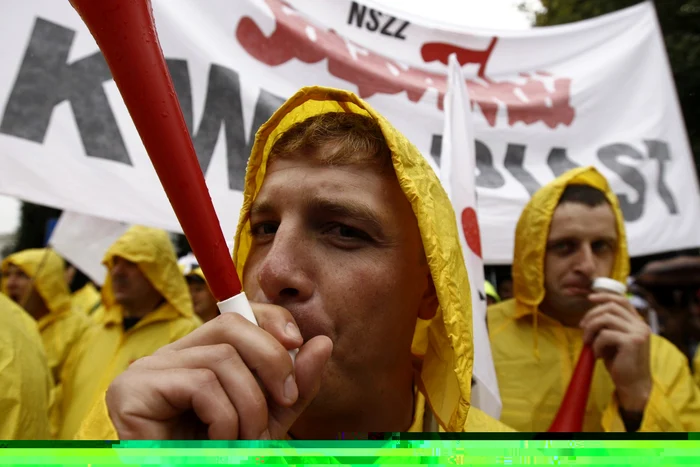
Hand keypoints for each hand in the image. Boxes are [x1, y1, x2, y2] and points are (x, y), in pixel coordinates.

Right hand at [105, 303, 332, 439]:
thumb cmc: (220, 457)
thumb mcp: (268, 421)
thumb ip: (295, 386)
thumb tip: (322, 343)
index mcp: (198, 358)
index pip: (236, 315)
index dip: (271, 319)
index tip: (297, 343)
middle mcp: (170, 356)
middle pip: (229, 325)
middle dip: (270, 359)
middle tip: (287, 399)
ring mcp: (146, 370)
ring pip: (221, 359)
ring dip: (250, 406)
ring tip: (247, 443)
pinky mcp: (132, 390)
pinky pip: (201, 384)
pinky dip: (225, 420)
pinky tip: (218, 446)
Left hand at [580, 293, 651, 412]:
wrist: (632, 384)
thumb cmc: (620, 363)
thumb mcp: (614, 340)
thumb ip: (608, 326)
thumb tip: (590, 315)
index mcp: (638, 322)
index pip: (622, 300)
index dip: (605, 296)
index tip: (589, 298)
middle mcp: (641, 325)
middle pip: (610, 307)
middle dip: (591, 315)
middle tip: (582, 328)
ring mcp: (638, 332)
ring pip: (606, 319)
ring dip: (591, 329)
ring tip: (588, 342)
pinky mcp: (632, 342)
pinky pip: (605, 335)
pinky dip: (596, 344)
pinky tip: (598, 355)